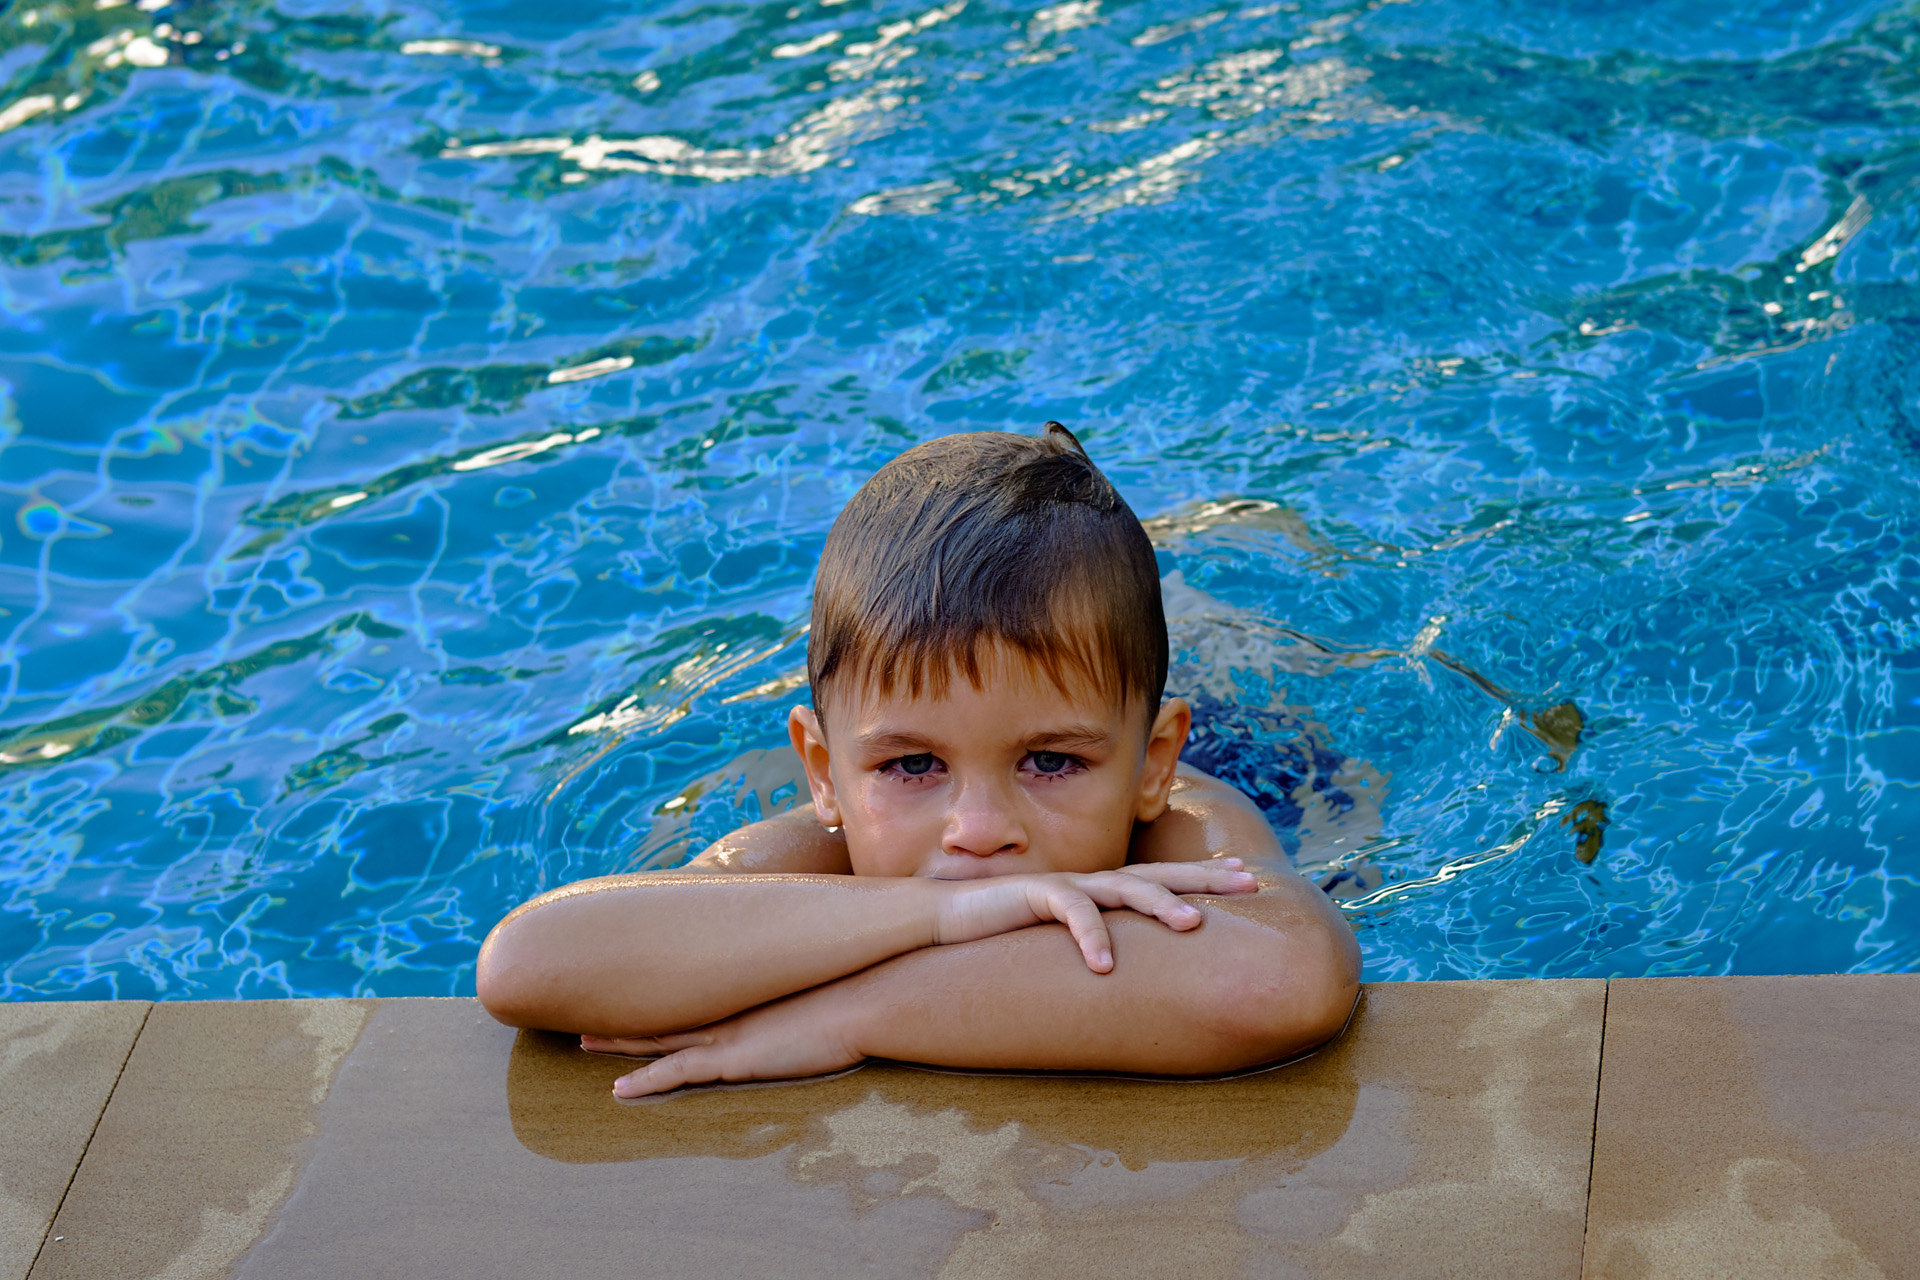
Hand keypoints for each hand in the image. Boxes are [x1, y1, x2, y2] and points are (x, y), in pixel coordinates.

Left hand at [583, 987, 862, 1098]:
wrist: (866, 998)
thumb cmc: (858, 993)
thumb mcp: (826, 989)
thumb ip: (810, 990)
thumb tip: (820, 987)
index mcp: (748, 993)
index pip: (695, 992)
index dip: (662, 993)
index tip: (636, 986)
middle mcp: (730, 1009)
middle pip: (664, 1009)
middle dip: (625, 1014)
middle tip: (589, 1011)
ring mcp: (728, 1034)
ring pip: (659, 1037)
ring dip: (620, 1042)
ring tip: (583, 1041)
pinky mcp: (734, 1060)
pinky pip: (678, 1072)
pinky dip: (646, 1081)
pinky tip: (618, 1091)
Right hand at [933, 857, 1256, 974]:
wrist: (946, 918)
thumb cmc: (1006, 933)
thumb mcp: (1062, 942)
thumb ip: (1097, 946)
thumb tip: (1133, 979)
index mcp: (1101, 891)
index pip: (1162, 879)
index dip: (1204, 877)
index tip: (1247, 874)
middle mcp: (1091, 882)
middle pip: (1158, 874)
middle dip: (1205, 878)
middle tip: (1251, 881)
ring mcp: (1066, 885)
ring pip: (1124, 888)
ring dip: (1161, 905)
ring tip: (1194, 926)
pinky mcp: (1034, 894)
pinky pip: (1071, 911)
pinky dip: (1090, 936)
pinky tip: (1105, 966)